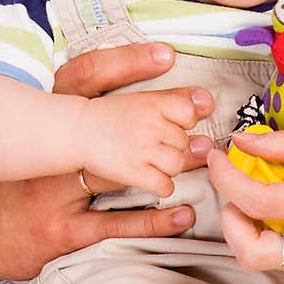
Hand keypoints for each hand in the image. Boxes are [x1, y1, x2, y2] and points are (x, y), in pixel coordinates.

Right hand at [0, 41, 214, 281]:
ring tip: (201, 153)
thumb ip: (53, 107)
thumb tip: (100, 81)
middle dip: (162, 114)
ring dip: (166, 163)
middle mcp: (46, 151)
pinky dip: (153, 221)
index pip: (85, 78)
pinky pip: (115, 224)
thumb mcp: (16, 131)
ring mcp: (54, 192)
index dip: (126, 62)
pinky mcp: (61, 232)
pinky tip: (183, 213)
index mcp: (38, 119)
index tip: (167, 55)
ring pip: (119, 172)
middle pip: (113, 123)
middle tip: (202, 106)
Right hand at [55, 40, 213, 193]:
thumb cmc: (108, 116)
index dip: (184, 120)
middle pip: (183, 141)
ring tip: (152, 161)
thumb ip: (171, 100)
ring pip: (177, 164)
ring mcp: (142, 149)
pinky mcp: (134, 172)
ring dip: (168, 166)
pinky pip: (165, 185)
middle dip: (173, 146)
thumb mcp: (139, 98)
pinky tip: (150, 178)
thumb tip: (208, 102)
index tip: (173, 123)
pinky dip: (162, 185)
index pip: (189, 112)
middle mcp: (150, 124)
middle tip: (154, 145)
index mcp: (152, 103)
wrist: (75, 131)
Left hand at [207, 128, 283, 283]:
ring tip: (263, 196)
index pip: (260, 199)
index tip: (217, 158)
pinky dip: (277, 237)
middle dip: (226, 218)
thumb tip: (244, 141)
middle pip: (249, 249)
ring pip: (262, 258)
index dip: (227, 178)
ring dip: (249, 226)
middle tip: (230, 190)